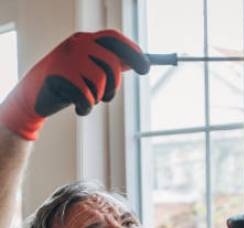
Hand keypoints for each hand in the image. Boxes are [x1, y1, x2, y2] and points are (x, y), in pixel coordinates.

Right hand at [0, 29, 149, 140]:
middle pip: (112, 63)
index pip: (114, 39)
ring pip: (100, 82)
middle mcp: (76, 45)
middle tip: (108, 97)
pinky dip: (86, 108)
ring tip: (88, 100)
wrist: (34, 96)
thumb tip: (137, 62)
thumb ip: (109, 64)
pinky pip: (87, 97)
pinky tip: (79, 109)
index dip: (132, 52)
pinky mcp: (60, 77)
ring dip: (99, 98)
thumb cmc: (68, 84)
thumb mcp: (88, 69)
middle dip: (115, 86)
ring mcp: (67, 60)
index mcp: (85, 40)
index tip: (146, 68)